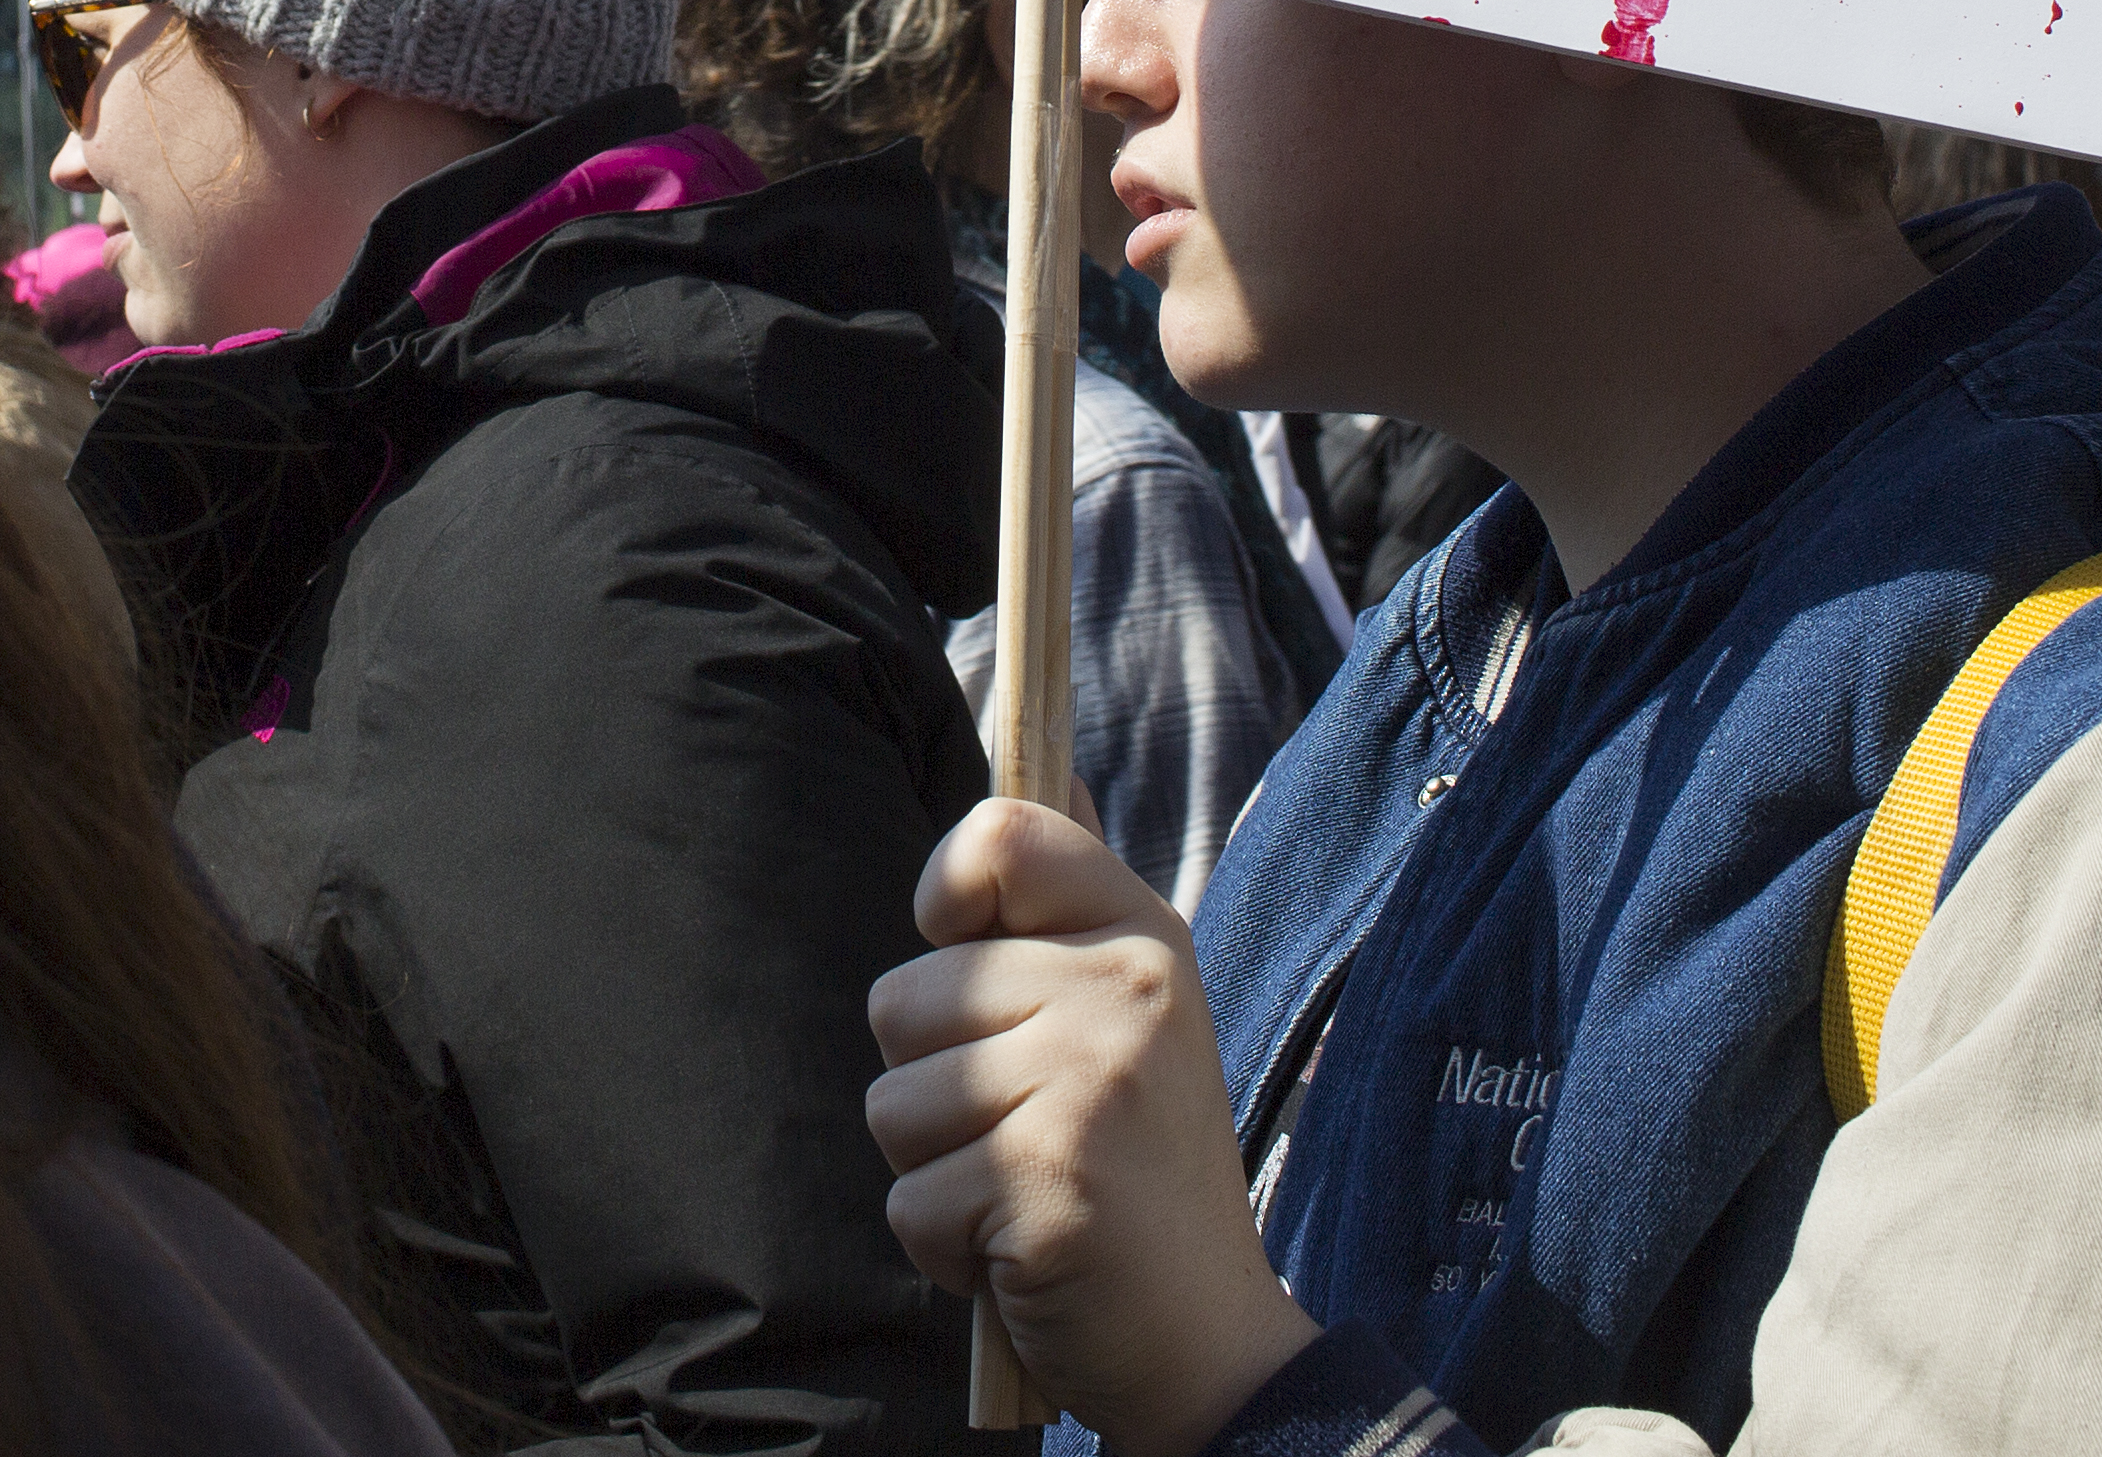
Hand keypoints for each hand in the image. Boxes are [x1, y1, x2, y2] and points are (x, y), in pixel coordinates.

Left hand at [864, 798, 1316, 1456]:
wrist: (1208, 1343)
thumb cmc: (1137, 1176)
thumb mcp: (1131, 1015)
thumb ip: (1073, 901)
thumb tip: (1052, 757)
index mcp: (1141, 936)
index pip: (1003, 835)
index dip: (949, 895)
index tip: (975, 966)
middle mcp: (1122, 990)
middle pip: (903, 998)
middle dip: (936, 1089)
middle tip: (1032, 1137)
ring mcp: (1087, 1081)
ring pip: (893, 1104)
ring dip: (938, 1172)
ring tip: (1027, 1194)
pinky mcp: (1046, 1178)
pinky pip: (910, 1200)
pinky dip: (946, 1249)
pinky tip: (1023, 1255)